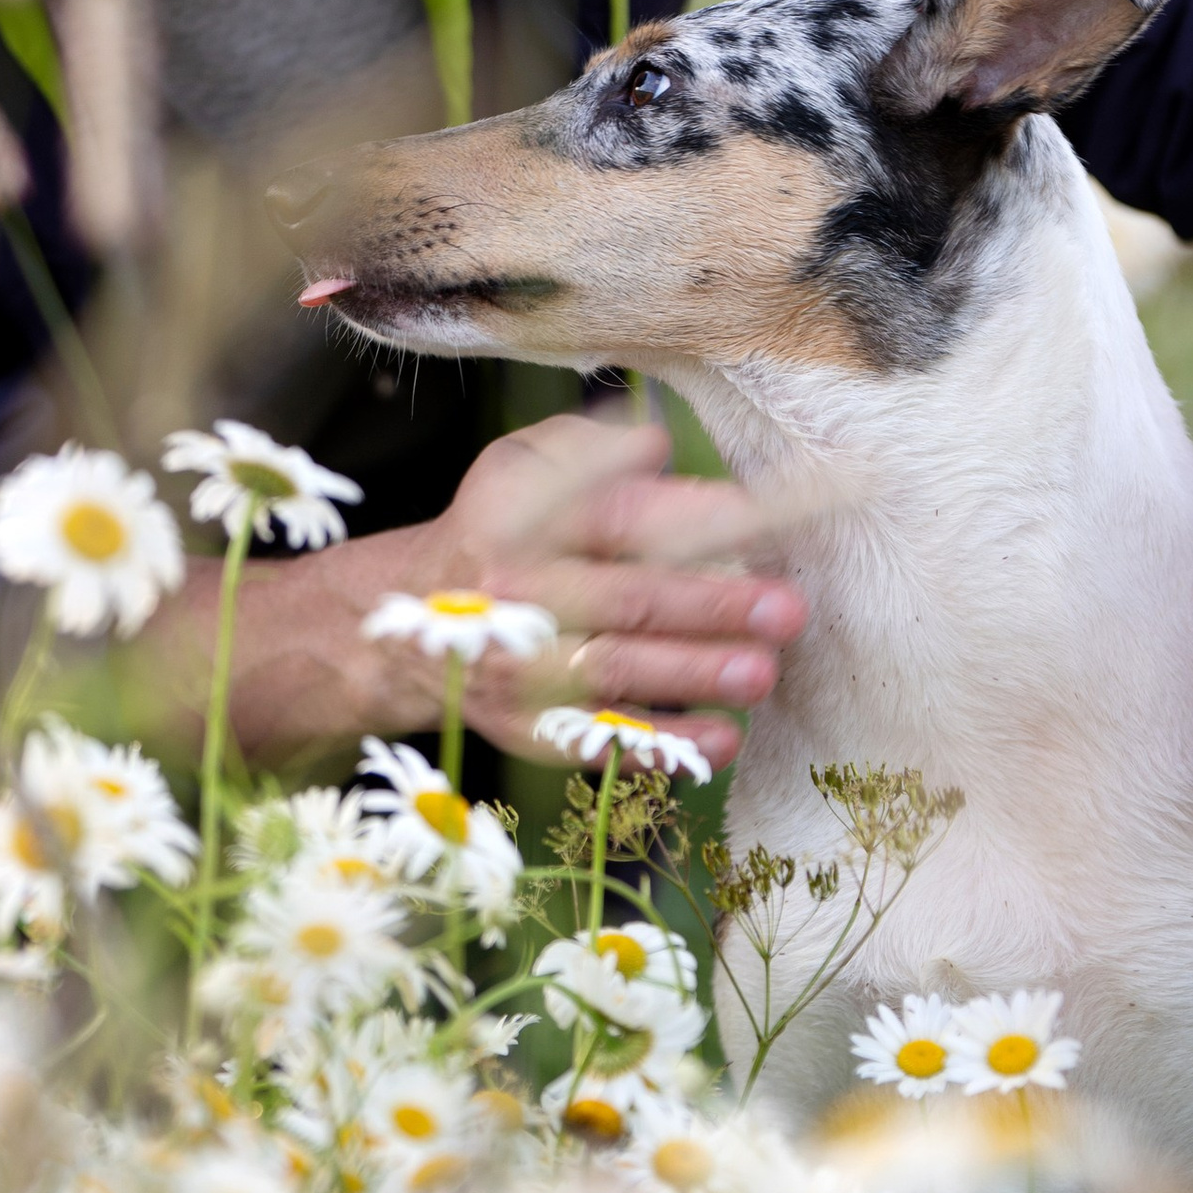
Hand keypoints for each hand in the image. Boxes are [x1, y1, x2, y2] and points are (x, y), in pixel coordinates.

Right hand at [409, 409, 806, 773]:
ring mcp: (523, 668)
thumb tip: (656, 447)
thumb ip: (590, 450)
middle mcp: (519, 595)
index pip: (612, 516)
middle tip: (785, 608)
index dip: (685, 516)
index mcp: (523, 521)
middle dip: (710, 606)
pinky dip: (666, 745)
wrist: (406, 625)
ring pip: (616, 671)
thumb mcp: (522, 466)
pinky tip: (725, 736)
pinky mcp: (533, 726)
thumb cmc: (499, 531)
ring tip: (762, 672)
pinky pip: (605, 739)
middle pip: (624, 599)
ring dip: (694, 673)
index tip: (755, 517)